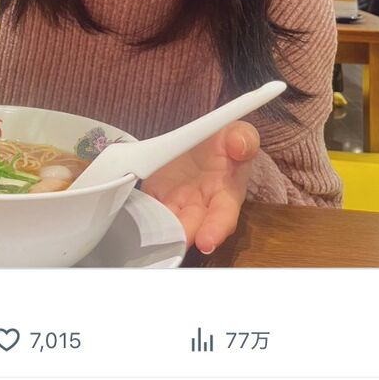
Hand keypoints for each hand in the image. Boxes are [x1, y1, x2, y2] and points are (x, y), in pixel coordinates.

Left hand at [140, 122, 259, 254]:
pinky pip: (147, 207)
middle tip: (174, 244)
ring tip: (153, 236)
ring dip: (161, 231)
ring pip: (167, 222)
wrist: (201, 138)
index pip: (223, 217)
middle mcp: (201, 205)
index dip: (216, 230)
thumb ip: (243, 139)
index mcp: (226, 193)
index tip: (207, 242)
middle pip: (192, 226)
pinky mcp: (156, 195)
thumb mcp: (238, 135)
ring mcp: (176, 202)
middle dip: (183, 236)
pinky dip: (141, 214)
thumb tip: (240, 145)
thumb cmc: (224, 143)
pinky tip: (135, 219)